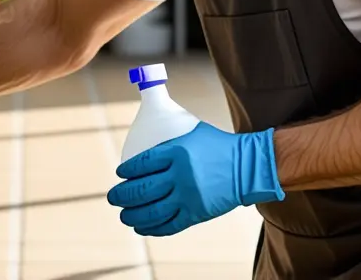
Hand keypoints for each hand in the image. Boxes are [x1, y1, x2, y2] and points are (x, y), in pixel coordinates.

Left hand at [107, 122, 284, 235]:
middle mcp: (180, 175)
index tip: (120, 174)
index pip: (142, 164)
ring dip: (132, 215)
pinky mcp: (196, 213)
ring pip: (151, 211)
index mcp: (177, 152)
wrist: (248, 166)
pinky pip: (168, 225)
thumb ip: (170, 139)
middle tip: (113, 197)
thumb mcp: (193, 132)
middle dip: (122, 196)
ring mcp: (188, 196)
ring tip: (123, 215)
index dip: (127, 171)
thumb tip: (148, 133)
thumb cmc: (219, 146)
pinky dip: (152, 227)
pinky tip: (141, 226)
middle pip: (142, 190)